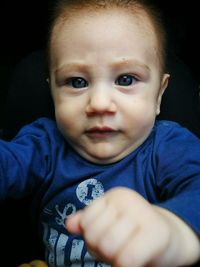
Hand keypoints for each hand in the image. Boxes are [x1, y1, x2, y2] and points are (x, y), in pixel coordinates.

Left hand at [66, 187, 199, 266]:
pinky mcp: (156, 232)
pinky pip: (127, 259)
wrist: (169, 236)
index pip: (86, 223)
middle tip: (119, 249)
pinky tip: (137, 260)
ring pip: (108, 247)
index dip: (92, 238)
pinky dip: (127, 266)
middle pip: (94, 236)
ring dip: (114, 259)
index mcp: (114, 195)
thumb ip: (88, 222)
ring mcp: (142, 212)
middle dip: (102, 250)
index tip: (109, 238)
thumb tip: (69, 225)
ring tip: (127, 253)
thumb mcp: (109, 224)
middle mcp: (127, 198)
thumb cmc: (134, 232)